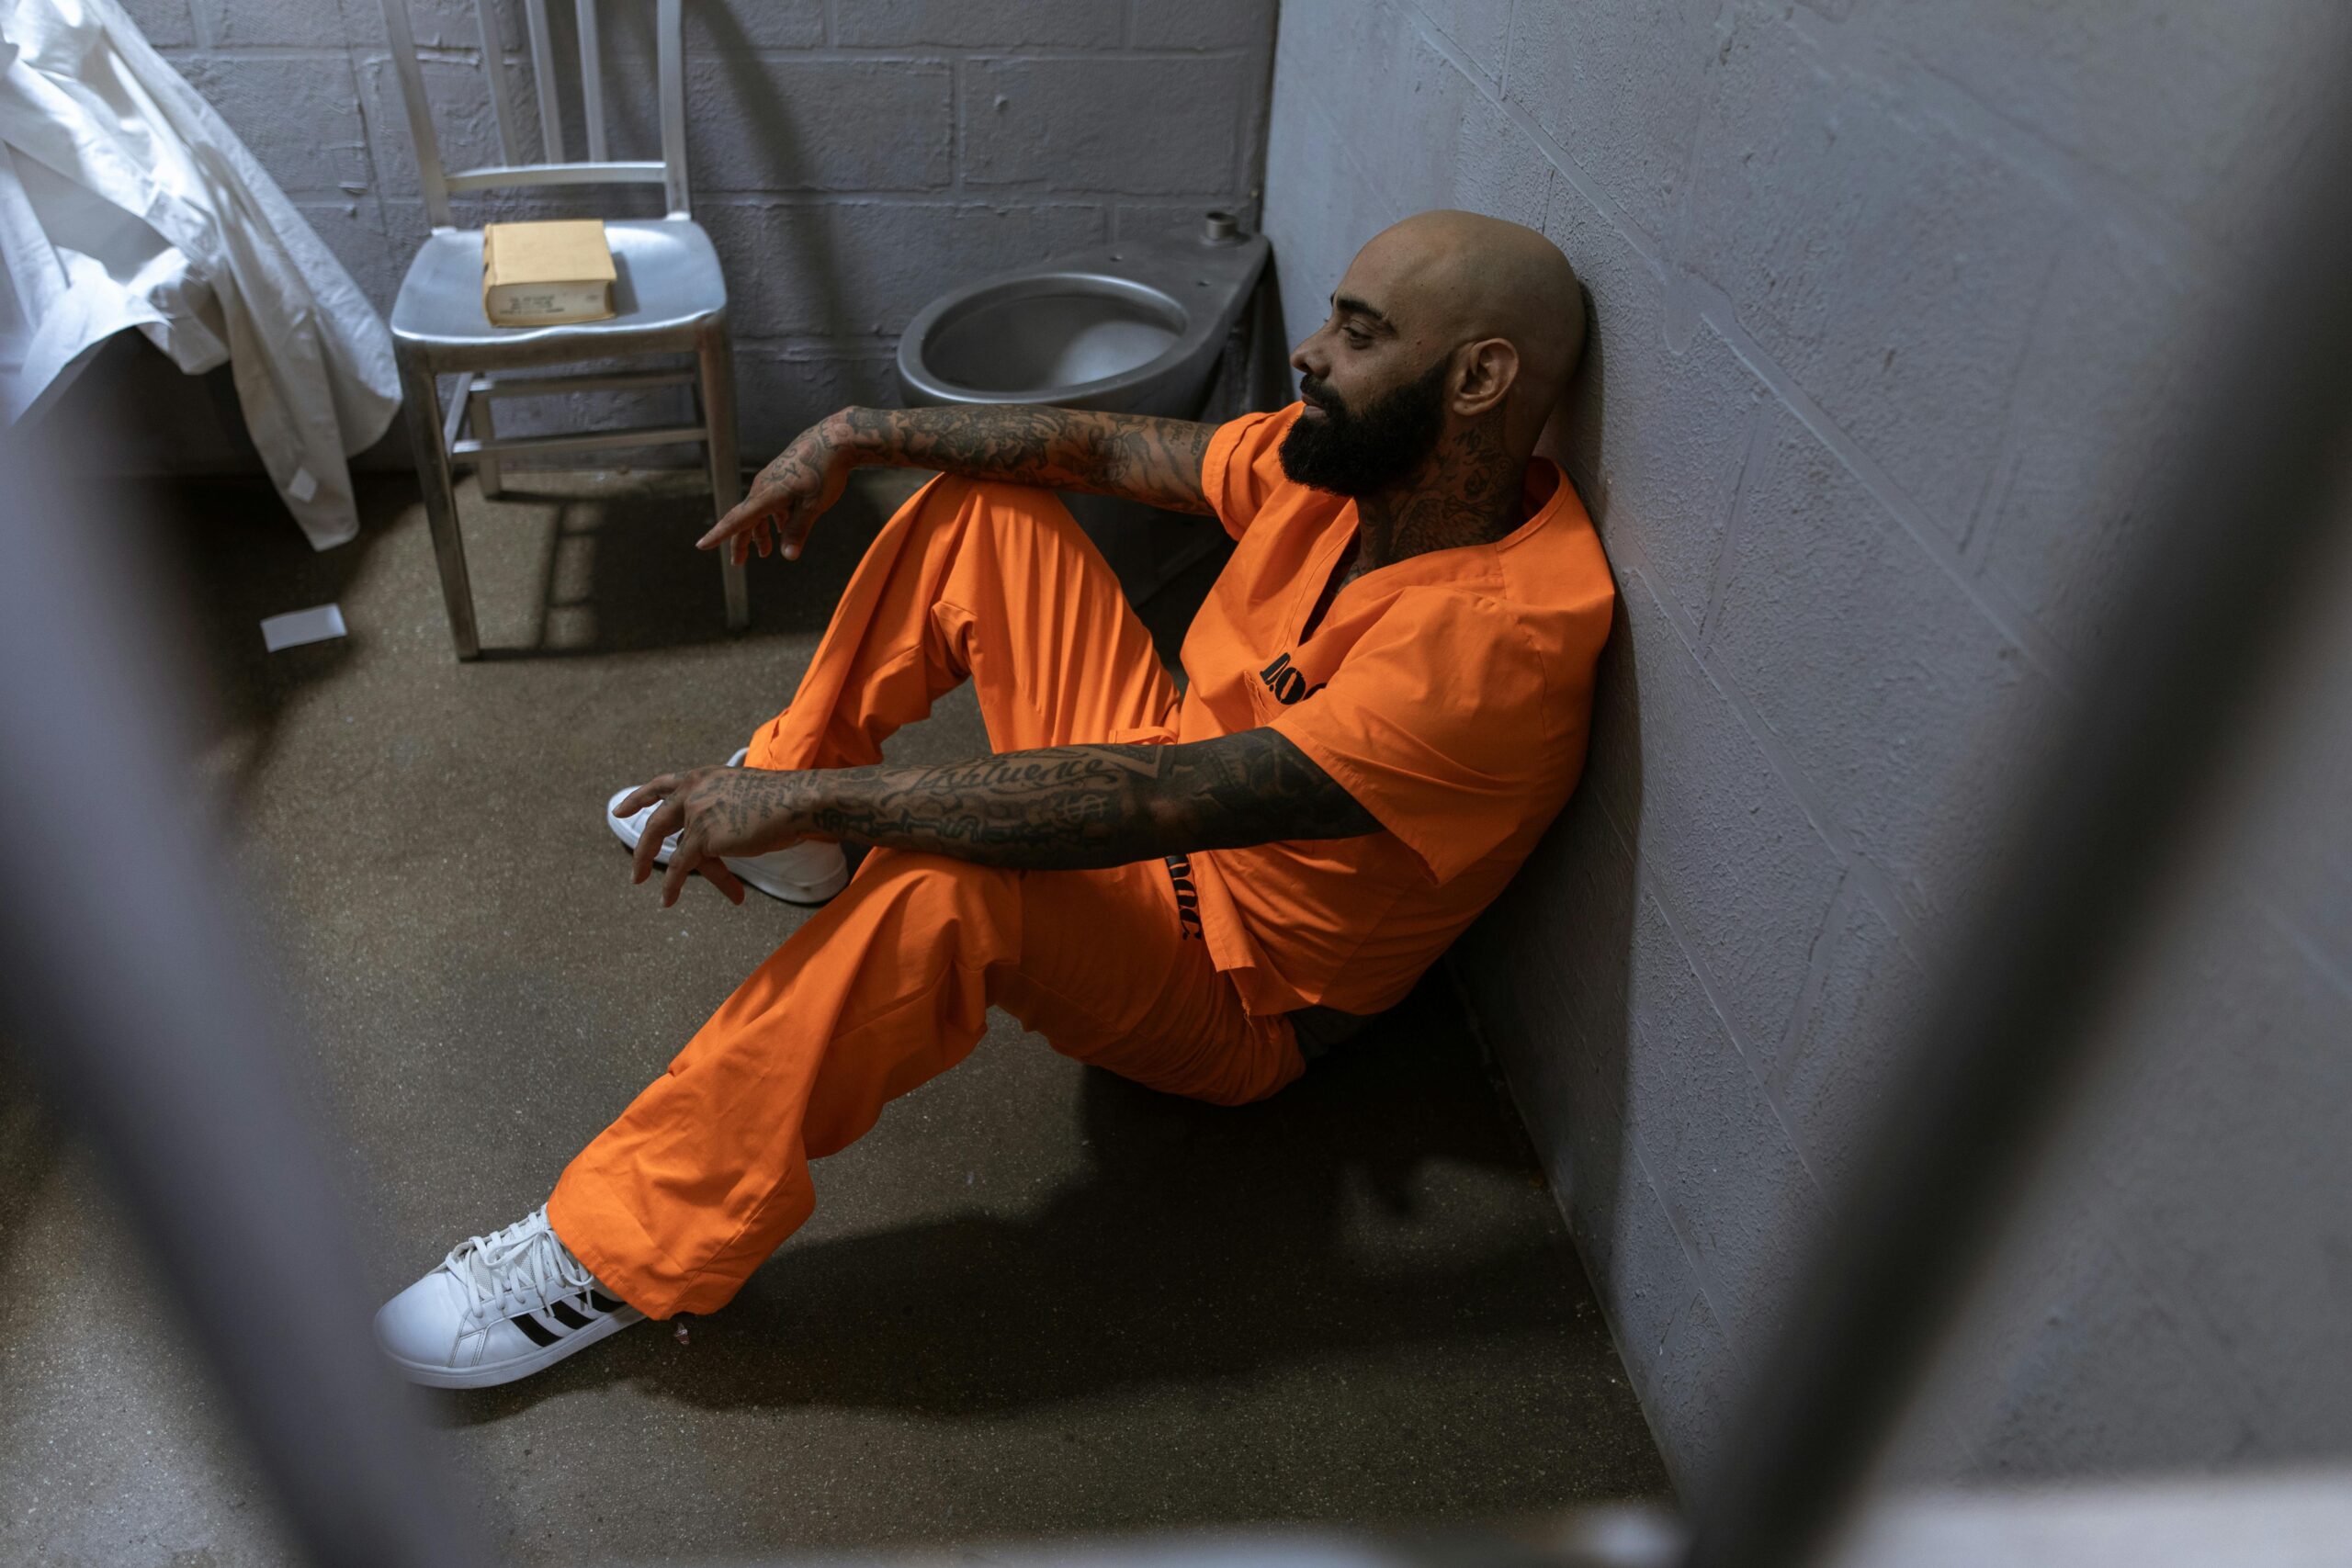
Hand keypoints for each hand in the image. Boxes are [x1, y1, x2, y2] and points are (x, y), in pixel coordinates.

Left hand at [612, 765, 803, 907]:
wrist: (797, 801)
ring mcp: (696, 813)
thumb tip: (713, 839)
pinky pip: (682, 866)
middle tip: (636, 874)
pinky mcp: (704, 837)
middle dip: (644, 850)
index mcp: (703, 776)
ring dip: (668, 878)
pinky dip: (673, 885)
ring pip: (677, 852)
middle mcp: (694, 791)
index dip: (639, 798)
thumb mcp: (743, 796)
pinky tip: (668, 899)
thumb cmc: (784, 800)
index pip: (662, 785)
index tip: (620, 811)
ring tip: (663, 897)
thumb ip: (721, 809)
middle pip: (657, 823)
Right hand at [700, 412, 857, 565]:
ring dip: (760, 532)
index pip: (737, 520)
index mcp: (766, 496)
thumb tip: (788, 557)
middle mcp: (763, 487)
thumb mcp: (813, 507)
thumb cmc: (823, 473)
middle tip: (739, 562)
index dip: (720, 535)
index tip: (701, 545)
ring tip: (764, 551)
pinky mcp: (781, 476)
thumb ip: (797, 531)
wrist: (833, 441)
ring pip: (759, 511)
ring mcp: (771, 480)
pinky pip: (770, 502)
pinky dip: (772, 518)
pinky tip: (782, 528)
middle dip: (742, 541)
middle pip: (746, 519)